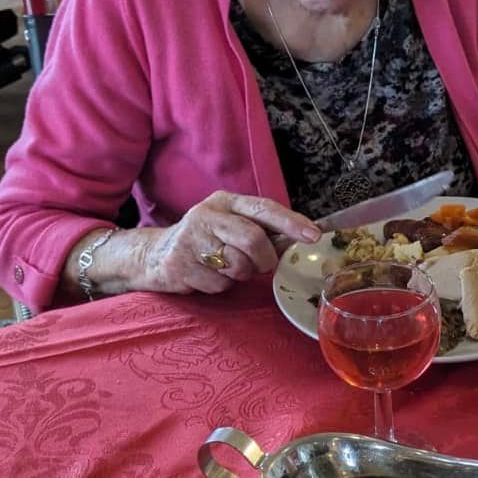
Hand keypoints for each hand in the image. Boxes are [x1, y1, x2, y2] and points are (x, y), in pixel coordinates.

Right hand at [139, 191, 320, 294]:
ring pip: (237, 265)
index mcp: (225, 201)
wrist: (154, 255)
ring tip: (226, 267)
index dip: (291, 222)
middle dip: (264, 259)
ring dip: (240, 274)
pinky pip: (219, 284)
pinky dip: (221, 286)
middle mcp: (207, 214)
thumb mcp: (228, 224)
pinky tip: (207, 276)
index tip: (314, 234)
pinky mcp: (180, 264)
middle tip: (261, 265)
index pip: (264, 208)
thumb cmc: (204, 240)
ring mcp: (191, 239)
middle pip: (253, 239)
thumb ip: (259, 228)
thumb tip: (300, 237)